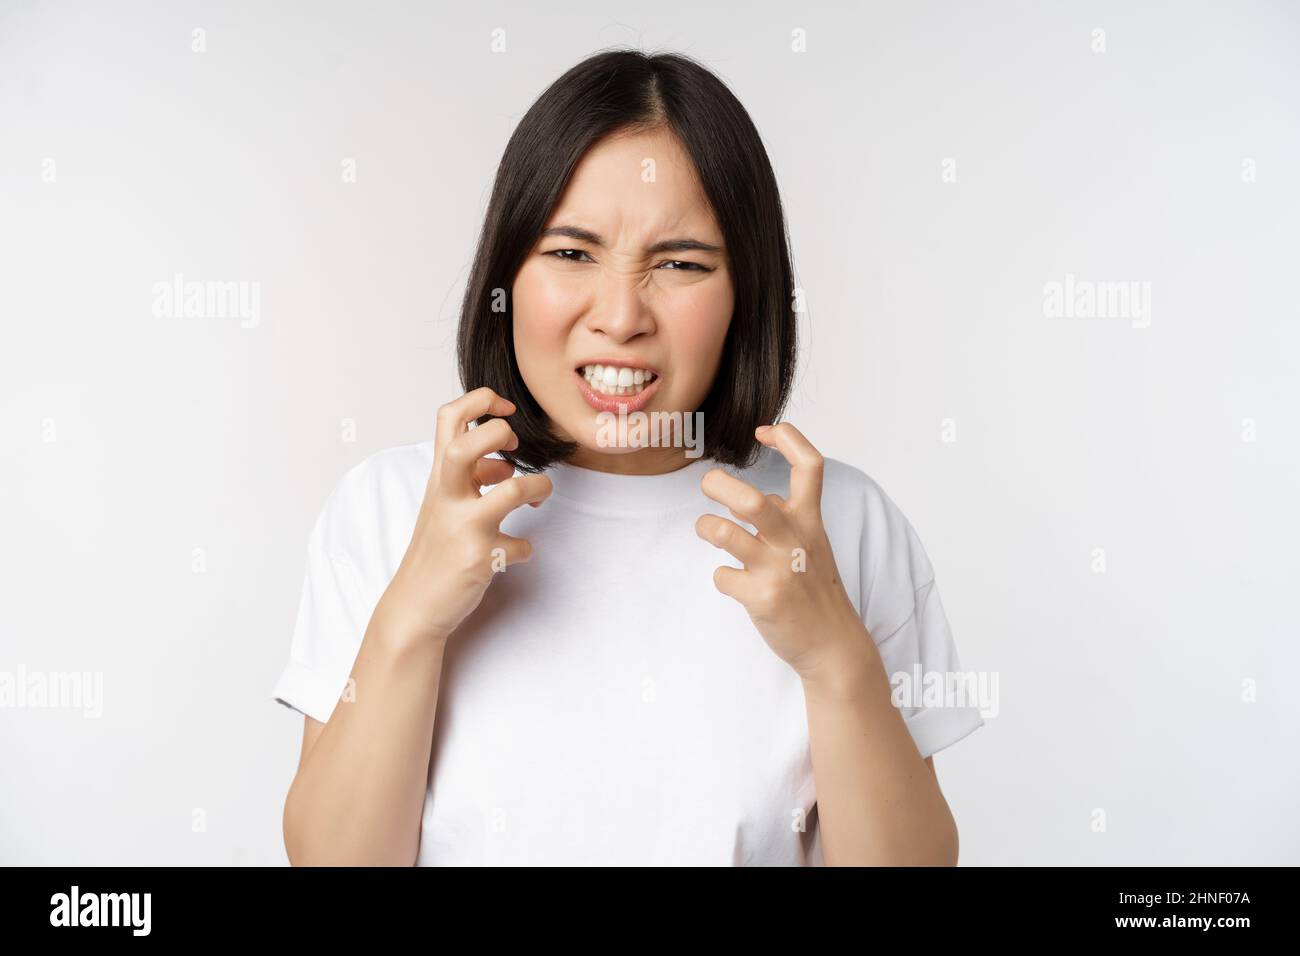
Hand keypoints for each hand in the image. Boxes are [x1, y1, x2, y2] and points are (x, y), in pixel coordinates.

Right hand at [376, 387, 552, 646]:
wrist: (415, 606)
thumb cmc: (435, 550)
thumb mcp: (444, 505)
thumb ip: (470, 478)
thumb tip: (502, 464)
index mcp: (440, 478)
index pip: (449, 418)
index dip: (481, 400)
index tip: (505, 409)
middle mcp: (448, 498)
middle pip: (466, 445)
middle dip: (499, 433)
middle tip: (516, 448)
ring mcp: (464, 528)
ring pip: (512, 491)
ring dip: (538, 488)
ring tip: (539, 498)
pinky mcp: (480, 559)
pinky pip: (519, 545)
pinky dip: (524, 549)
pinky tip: (514, 554)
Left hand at [695, 423, 863, 677]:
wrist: (832, 644)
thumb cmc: (816, 589)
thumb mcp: (813, 543)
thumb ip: (789, 516)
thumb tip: (757, 496)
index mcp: (810, 520)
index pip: (810, 464)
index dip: (788, 437)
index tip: (764, 431)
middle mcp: (794, 540)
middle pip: (751, 500)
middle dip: (718, 485)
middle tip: (707, 484)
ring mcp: (778, 570)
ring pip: (725, 534)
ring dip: (706, 526)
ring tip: (707, 529)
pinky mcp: (762, 598)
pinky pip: (722, 576)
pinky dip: (722, 576)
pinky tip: (734, 583)